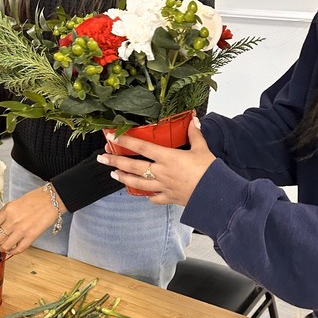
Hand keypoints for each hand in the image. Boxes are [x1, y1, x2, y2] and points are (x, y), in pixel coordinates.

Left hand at [0, 186, 65, 256]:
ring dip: (1, 249)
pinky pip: (18, 249)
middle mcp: (12, 221)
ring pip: (5, 246)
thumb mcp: (15, 203)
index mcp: (7, 210)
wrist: (52, 200)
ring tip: (1, 249)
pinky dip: (13, 252)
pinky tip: (12, 250)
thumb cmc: (36, 199)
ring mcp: (21, 230)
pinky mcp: (31, 237)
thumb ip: (6, 214)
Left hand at [97, 116, 214, 205]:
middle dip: (114, 162)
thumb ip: (195, 134)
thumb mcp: (202, 148)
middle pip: (133, 166)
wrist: (216, 195)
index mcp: (168, 158)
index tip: (112, 137)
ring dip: (124, 178)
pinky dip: (147, 196)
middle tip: (101, 158)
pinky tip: (143, 195)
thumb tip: (193, 119)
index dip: (125, 141)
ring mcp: (163, 187)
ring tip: (113, 175)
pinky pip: (154, 198)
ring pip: (137, 183)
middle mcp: (161, 172)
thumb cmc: (209, 172)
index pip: (141, 147)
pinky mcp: (169, 198)